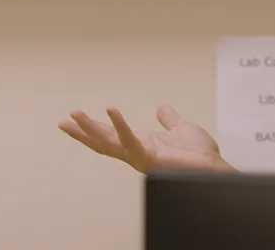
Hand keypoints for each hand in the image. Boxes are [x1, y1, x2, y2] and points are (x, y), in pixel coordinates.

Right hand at [59, 104, 236, 173]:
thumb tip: (162, 107)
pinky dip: (120, 125)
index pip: (109, 134)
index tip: (71, 117)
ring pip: (108, 142)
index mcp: (139, 143)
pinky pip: (130, 141)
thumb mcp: (180, 128)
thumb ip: (168, 119)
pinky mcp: (150, 157)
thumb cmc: (199, 153)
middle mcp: (135, 151)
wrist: (213, 166)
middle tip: (62, 121)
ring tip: (74, 114)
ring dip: (89, 129)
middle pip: (102, 142)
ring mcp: (140, 156)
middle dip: (81, 132)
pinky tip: (110, 109)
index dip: (91, 126)